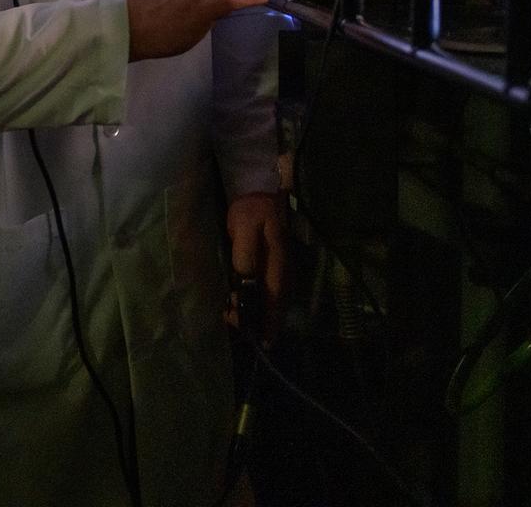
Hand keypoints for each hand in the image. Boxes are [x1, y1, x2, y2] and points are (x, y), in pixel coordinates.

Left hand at [225, 191, 286, 344]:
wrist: (262, 190)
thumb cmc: (251, 210)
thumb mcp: (245, 229)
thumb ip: (245, 255)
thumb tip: (246, 282)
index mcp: (278, 263)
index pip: (274, 299)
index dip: (269, 320)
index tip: (263, 340)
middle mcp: (285, 270)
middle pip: (277, 303)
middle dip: (264, 322)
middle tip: (247, 334)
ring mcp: (283, 267)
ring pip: (276, 298)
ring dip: (264, 313)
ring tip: (247, 325)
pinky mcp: (278, 263)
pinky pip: (274, 289)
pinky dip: (265, 301)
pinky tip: (253, 305)